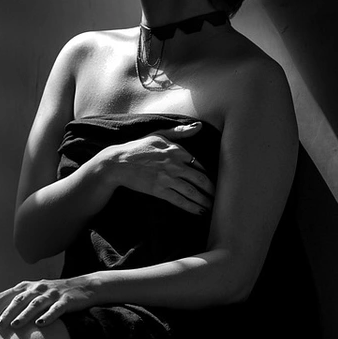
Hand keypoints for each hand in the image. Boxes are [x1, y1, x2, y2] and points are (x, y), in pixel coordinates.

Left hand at [0, 277, 94, 328]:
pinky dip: (48, 316)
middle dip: (7, 313)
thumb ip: (20, 302)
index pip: (5, 296)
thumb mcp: (36, 293)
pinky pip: (56, 309)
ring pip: (36, 304)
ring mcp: (52, 293)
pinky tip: (41, 324)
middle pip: (19, 300)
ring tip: (15, 325)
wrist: (84, 286)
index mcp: (27, 286)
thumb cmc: (55, 294)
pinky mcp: (66, 300)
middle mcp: (38, 288)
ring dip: (25, 315)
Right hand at [99, 121, 214, 214]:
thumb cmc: (138, 148)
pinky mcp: (159, 190)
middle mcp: (175, 164)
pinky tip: (199, 212)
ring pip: (192, 192)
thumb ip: (180, 132)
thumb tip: (199, 126)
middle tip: (218, 197)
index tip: (213, 181)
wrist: (119, 162)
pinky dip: (191, 207)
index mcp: (176, 150)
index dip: (208, 174)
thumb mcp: (159, 135)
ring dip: (204, 201)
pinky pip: (180, 200)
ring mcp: (168, 178)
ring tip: (212, 207)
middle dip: (211, 190)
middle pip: (200, 179)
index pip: (199, 163)